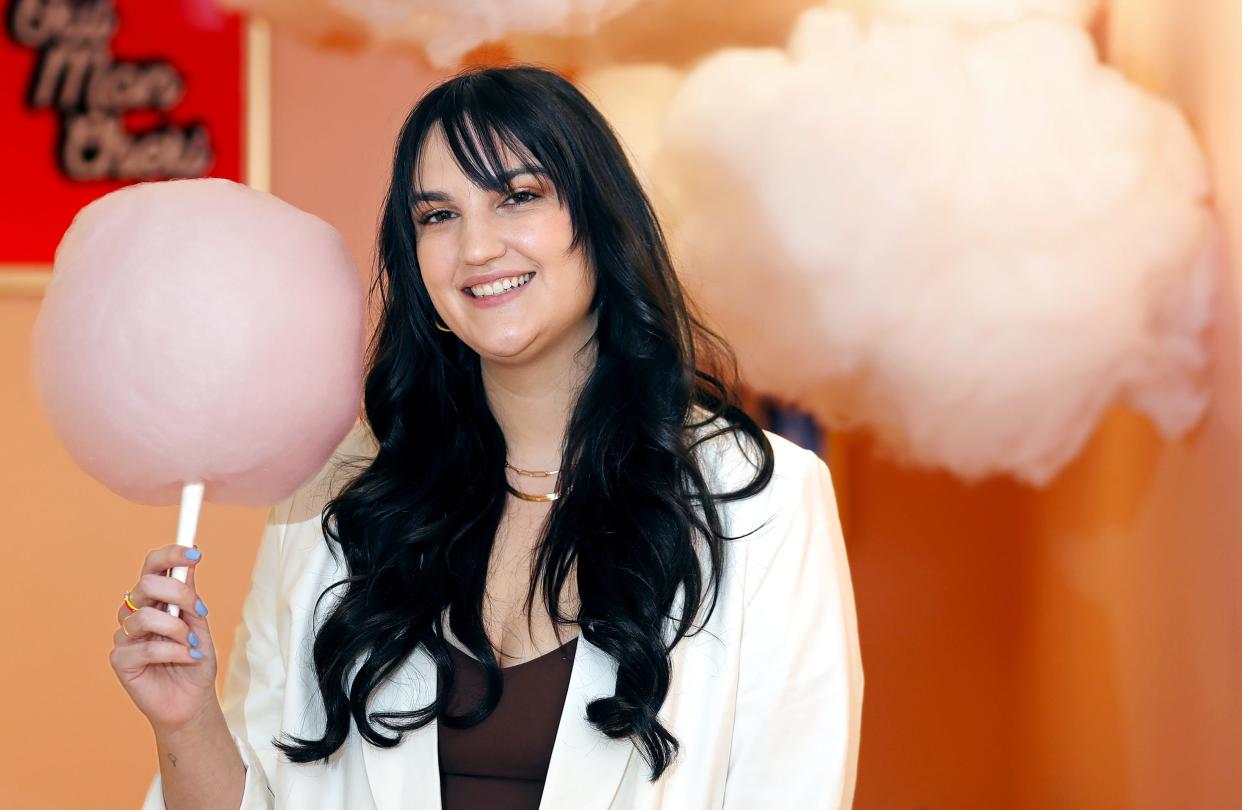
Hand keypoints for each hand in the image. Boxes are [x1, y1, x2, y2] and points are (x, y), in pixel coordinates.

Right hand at [109, 544, 219, 733]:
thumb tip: (189, 562)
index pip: (153, 566)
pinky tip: (186, 657)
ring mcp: (126, 635)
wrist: (192, 699)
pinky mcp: (120, 659)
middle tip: (198, 610)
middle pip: (146, 583)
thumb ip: (189, 596)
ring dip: (177, 630)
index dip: (171, 555)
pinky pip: (145, 648)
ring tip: (191, 644)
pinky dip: (173, 651)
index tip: (196, 554)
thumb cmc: (194, 659)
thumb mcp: (199, 623)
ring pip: (145, 616)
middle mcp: (136, 612)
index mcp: (155, 599)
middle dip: (178, 594)